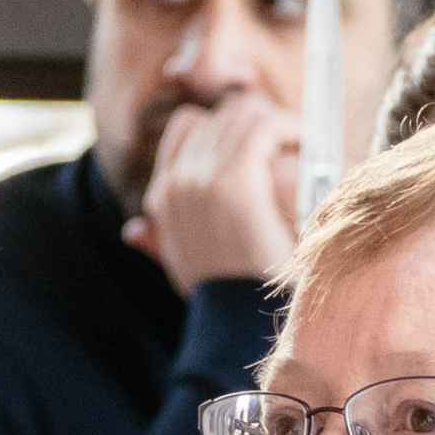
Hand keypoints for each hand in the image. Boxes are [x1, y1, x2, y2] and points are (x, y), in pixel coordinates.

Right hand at [121, 92, 300, 293]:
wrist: (236, 319)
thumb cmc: (221, 299)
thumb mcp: (182, 268)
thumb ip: (157, 243)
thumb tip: (133, 231)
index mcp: (163, 197)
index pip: (187, 127)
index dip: (223, 125)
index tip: (254, 141)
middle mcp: (178, 181)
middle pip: (219, 117)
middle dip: (255, 121)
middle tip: (285, 137)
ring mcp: (204, 177)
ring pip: (242, 115)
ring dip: (274, 122)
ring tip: (296, 138)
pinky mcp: (235, 178)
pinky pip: (263, 127)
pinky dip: (287, 127)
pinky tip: (302, 138)